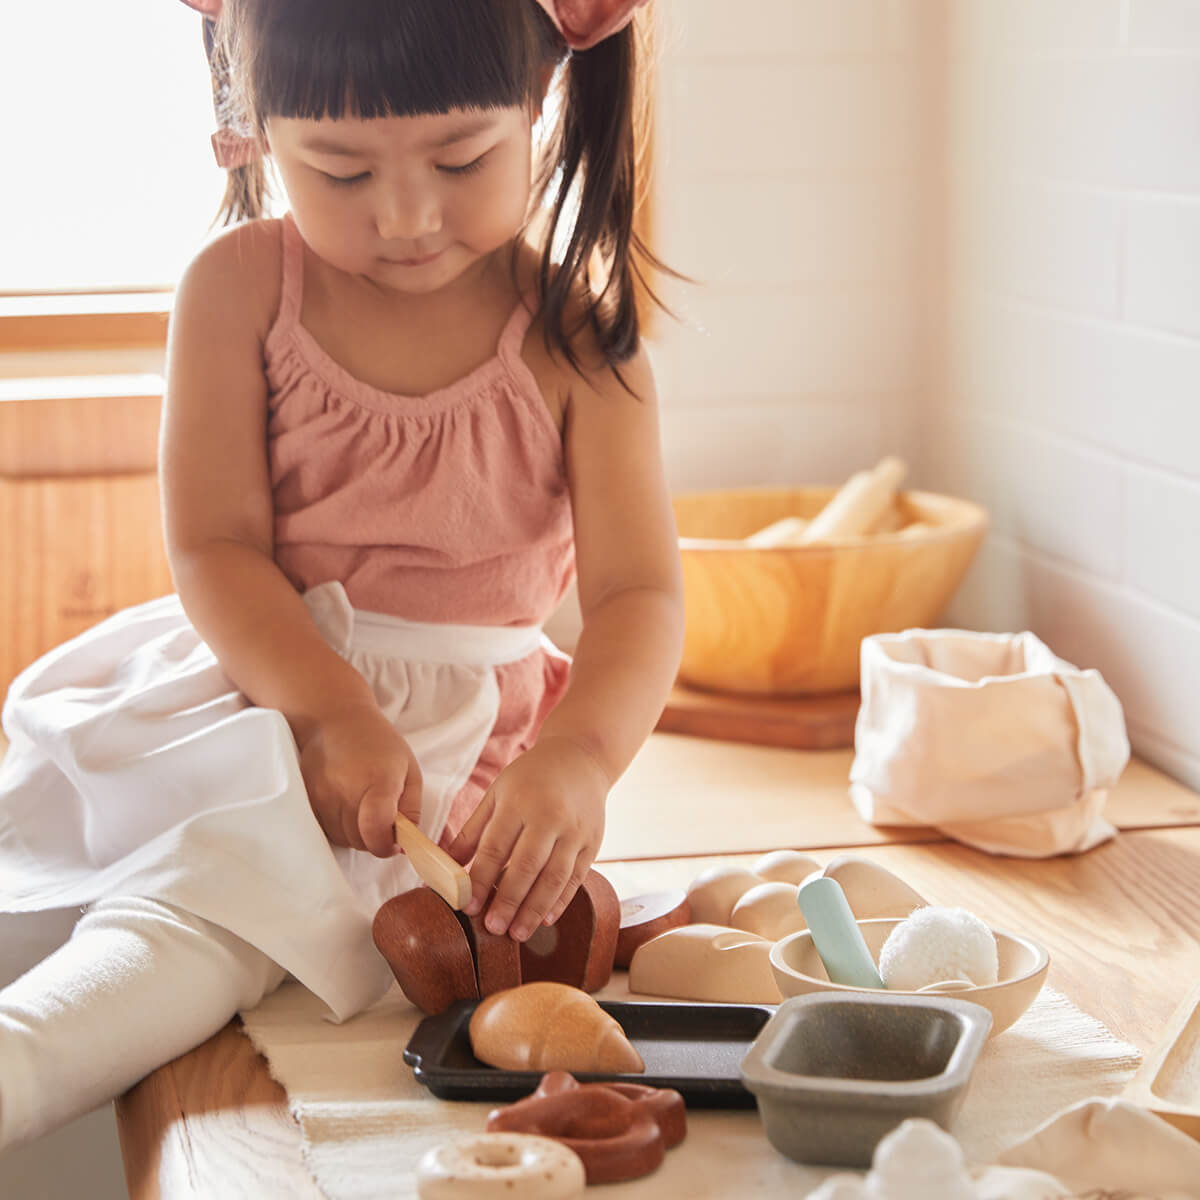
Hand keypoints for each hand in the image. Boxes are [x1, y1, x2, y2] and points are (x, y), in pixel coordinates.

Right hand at [296, 703, 422, 857]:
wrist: (334, 721)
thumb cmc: (379, 744)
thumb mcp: (409, 769)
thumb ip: (412, 808)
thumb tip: (404, 842)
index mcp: (378, 781)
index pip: (375, 830)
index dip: (386, 845)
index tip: (393, 842)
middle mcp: (346, 791)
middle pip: (360, 841)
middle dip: (374, 839)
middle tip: (381, 819)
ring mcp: (322, 796)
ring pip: (342, 839)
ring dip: (356, 835)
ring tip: (362, 809)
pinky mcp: (306, 800)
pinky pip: (324, 830)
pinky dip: (338, 828)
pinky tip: (345, 807)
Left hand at [447, 736, 607, 941]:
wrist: (581, 759)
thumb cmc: (532, 777)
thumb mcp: (497, 792)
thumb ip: (473, 830)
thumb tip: (447, 866)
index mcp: (519, 802)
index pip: (496, 847)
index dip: (480, 880)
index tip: (468, 906)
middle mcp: (550, 816)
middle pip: (527, 866)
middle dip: (508, 900)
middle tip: (492, 928)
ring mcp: (575, 831)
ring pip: (554, 877)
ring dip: (535, 908)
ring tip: (517, 933)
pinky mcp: (593, 842)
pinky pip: (577, 877)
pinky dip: (562, 901)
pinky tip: (546, 919)